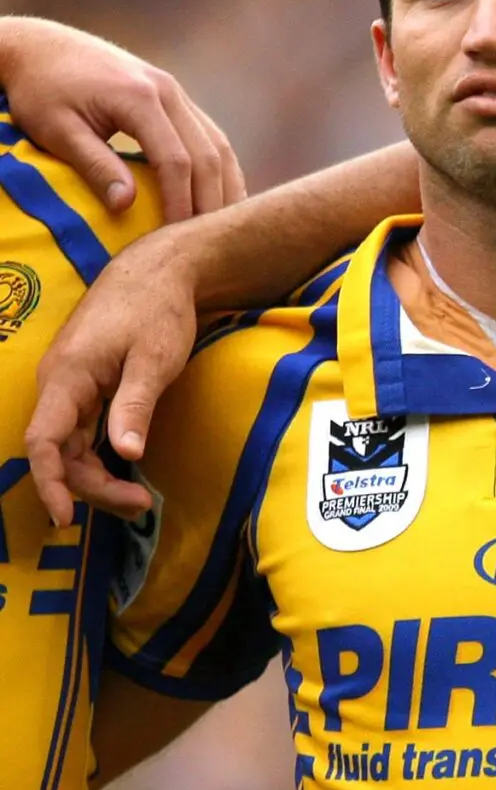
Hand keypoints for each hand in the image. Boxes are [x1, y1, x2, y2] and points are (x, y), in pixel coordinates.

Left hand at [0, 18, 244, 219]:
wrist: (40, 46)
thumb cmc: (40, 90)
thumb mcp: (57, 129)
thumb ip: (95, 165)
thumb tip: (127, 206)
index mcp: (140, 97)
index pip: (176, 160)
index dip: (181, 202)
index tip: (177, 238)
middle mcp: (169, 90)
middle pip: (209, 154)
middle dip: (212, 200)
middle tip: (209, 242)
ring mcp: (176, 91)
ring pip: (219, 144)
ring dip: (226, 186)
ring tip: (223, 225)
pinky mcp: (175, 96)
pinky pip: (210, 135)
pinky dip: (219, 168)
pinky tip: (219, 194)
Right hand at [26, 228, 203, 523]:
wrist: (156, 272)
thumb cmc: (157, 310)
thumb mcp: (155, 359)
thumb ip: (136, 405)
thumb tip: (127, 453)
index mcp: (67, 377)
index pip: (43, 441)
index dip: (50, 482)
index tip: (65, 516)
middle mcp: (58, 384)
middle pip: (59, 451)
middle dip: (92, 486)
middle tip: (141, 507)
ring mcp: (69, 385)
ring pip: (70, 445)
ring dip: (98, 475)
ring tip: (140, 499)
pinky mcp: (84, 386)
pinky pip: (80, 431)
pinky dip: (99, 456)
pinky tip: (126, 469)